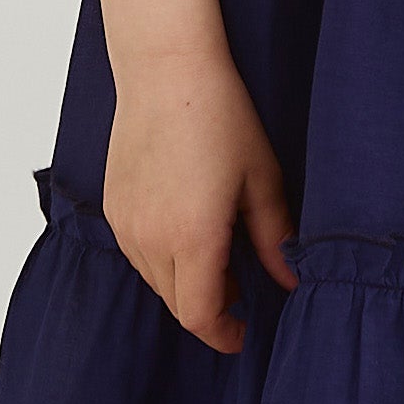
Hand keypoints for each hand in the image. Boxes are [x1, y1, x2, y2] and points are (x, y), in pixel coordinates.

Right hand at [102, 38, 297, 355]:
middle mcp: (150, 238)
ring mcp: (126, 222)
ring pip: (155, 280)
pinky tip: (187, 228)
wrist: (167, 69)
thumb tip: (290, 280)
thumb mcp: (262, 180)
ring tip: (218, 254)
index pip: (200, 316)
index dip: (224, 334)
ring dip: (185, 282)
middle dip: (211, 307)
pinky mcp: (113, 206)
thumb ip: (274, 239)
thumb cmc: (221, 116)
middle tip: (244, 290)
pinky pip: (137, 252)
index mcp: (192, 237)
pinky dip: (163, 257)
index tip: (245, 333)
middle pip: (178, 303)